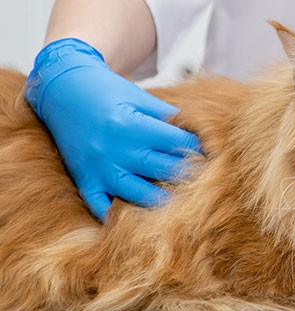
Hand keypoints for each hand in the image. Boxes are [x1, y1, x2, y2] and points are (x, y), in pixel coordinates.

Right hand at [24, 38, 200, 220]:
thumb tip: (198, 133)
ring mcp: (99, 168)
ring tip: (182, 203)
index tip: (214, 153)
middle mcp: (116, 150)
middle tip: (207, 180)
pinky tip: (136, 220)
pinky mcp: (84, 179)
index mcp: (133, 125)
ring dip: (162, 199)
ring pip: (138, 193)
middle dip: (187, 173)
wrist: (64, 90)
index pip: (177, 143)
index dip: (198, 148)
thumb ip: (168, 116)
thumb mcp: (141, 97)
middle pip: (163, 169)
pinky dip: (117, 215)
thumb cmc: (109, 91)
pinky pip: (101, 206)